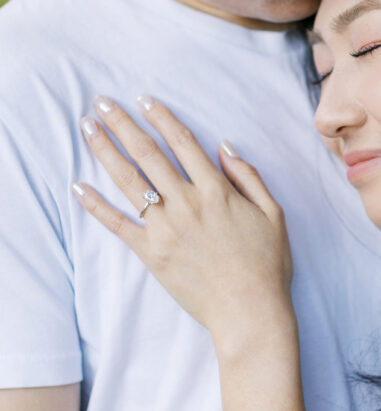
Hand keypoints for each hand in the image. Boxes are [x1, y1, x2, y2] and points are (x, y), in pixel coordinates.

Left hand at [74, 96, 293, 338]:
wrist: (250, 312)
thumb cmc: (267, 265)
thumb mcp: (273, 213)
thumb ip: (249, 177)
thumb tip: (224, 147)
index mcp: (216, 190)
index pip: (182, 142)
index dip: (161, 117)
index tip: (143, 98)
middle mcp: (187, 202)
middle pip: (147, 154)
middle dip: (122, 124)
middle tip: (101, 103)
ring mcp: (166, 228)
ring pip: (129, 181)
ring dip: (105, 151)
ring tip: (86, 128)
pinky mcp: (152, 253)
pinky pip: (118, 224)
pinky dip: (96, 206)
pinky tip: (78, 187)